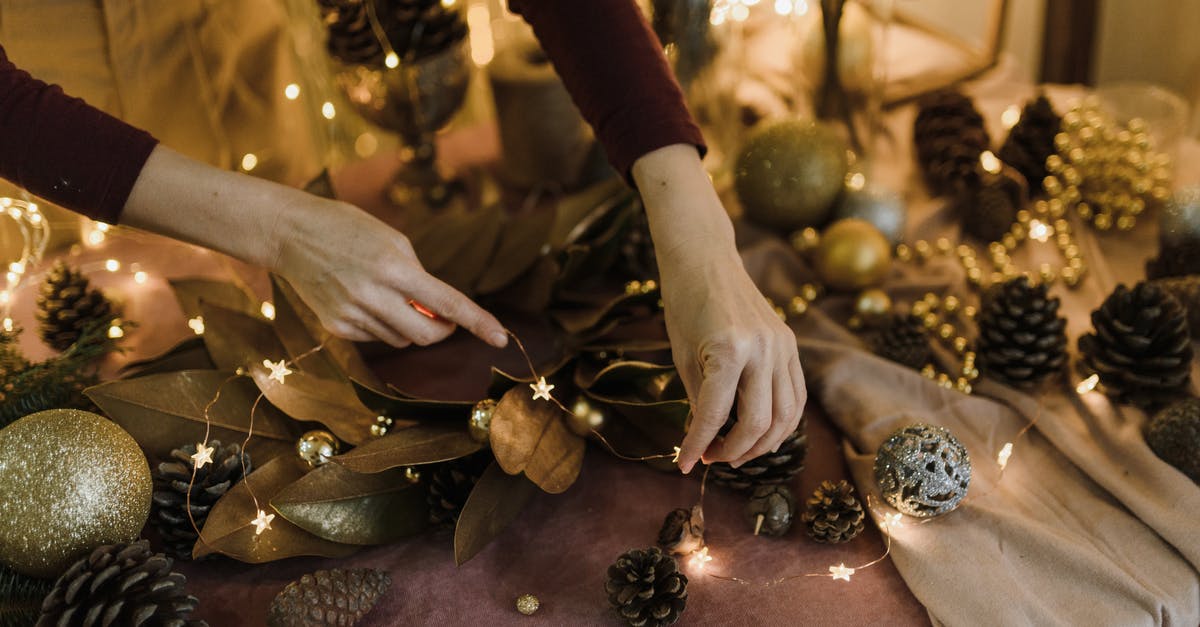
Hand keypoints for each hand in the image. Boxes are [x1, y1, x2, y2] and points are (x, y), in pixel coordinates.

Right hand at [122, 145, 506, 348]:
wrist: (290, 233)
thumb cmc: (349, 229)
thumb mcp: (393, 240)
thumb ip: (418, 279)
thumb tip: (436, 317)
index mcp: (395, 267)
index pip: (448, 303)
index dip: (478, 322)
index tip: (501, 338)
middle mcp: (374, 295)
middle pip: (428, 336)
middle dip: (442, 331)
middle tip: (441, 318)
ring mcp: (352, 314)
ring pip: (402, 339)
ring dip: (409, 325)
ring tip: (388, 295)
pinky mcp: (335, 326)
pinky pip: (375, 338)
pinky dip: (381, 325)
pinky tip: (362, 300)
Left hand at [632, 145, 804, 473]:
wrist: (706, 259)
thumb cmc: (684, 303)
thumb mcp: (682, 354)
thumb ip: (698, 399)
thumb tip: (705, 440)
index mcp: (727, 348)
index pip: (714, 414)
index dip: (698, 445)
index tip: (685, 465)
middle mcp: (762, 348)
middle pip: (757, 422)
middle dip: (733, 451)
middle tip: (711, 459)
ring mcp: (782, 346)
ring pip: (785, 415)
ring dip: (761, 444)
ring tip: (735, 453)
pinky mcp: (790, 345)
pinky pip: (796, 396)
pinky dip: (782, 422)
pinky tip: (760, 433)